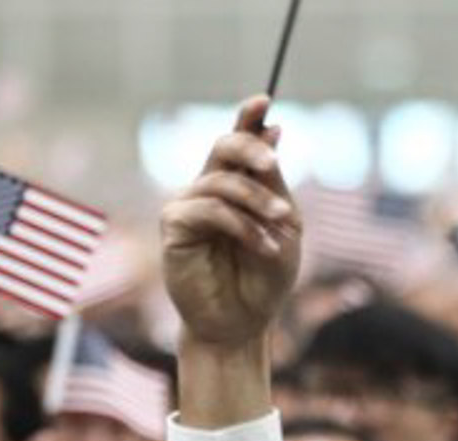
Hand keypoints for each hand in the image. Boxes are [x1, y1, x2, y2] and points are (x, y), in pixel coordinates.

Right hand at [160, 96, 298, 350]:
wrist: (244, 322)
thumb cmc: (265, 276)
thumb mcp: (283, 223)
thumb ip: (273, 180)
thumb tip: (274, 127)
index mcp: (239, 184)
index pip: (239, 140)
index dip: (248, 117)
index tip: (264, 99)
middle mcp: (210, 188)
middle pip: (224, 147)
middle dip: (251, 149)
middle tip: (273, 165)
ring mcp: (188, 204)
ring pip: (222, 181)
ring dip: (259, 202)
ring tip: (283, 226)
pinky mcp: (174, 226)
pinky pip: (209, 209)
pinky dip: (242, 225)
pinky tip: (264, 245)